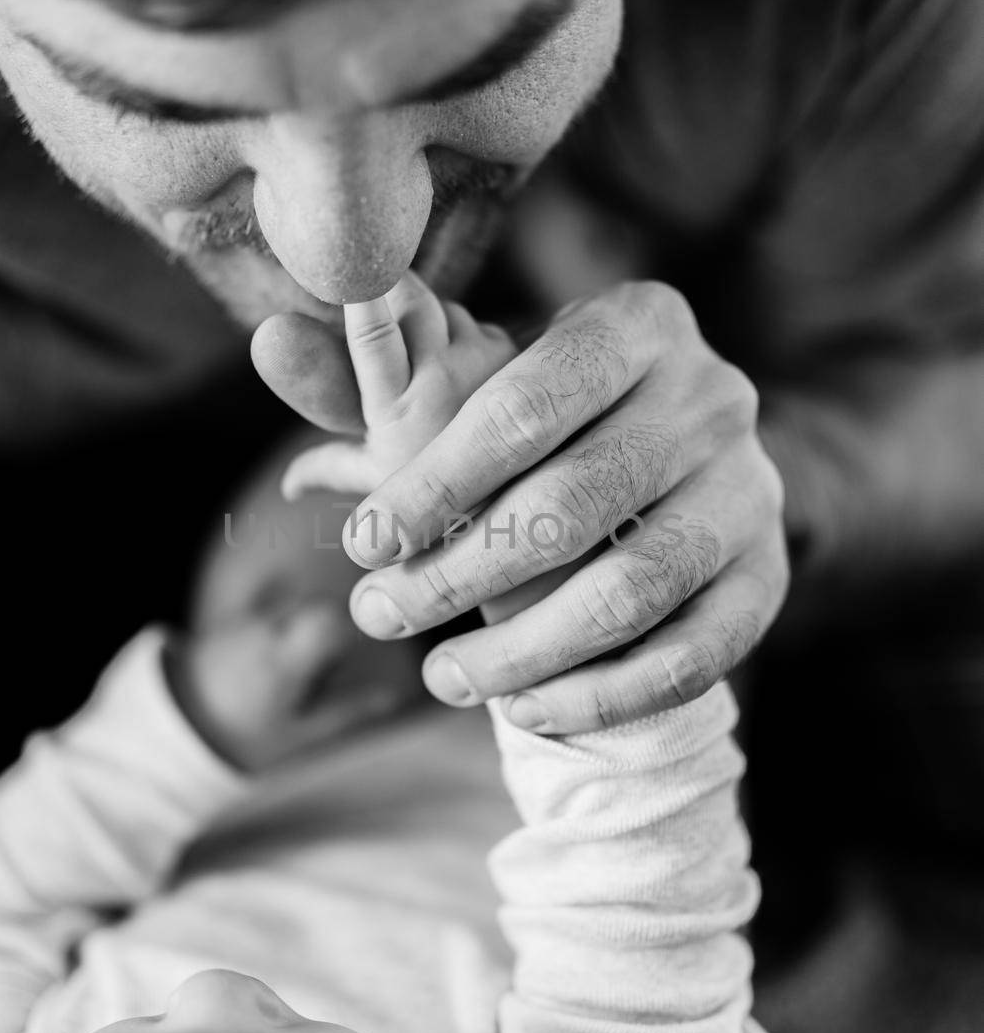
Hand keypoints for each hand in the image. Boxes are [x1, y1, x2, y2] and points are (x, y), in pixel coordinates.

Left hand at [166, 595, 404, 774]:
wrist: (172, 729)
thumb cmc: (242, 736)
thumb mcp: (299, 734)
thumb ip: (347, 711)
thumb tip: (394, 697)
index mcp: (286, 657)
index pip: (332, 618)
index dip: (351, 632)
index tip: (347, 662)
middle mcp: (267, 627)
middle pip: (319, 606)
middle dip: (331, 633)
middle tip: (318, 674)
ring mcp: (248, 617)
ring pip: (297, 605)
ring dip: (305, 630)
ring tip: (289, 673)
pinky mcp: (233, 616)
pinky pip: (273, 605)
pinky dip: (283, 625)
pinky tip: (269, 660)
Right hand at [279, 271, 516, 500]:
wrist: (511, 492)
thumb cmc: (432, 490)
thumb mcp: (375, 479)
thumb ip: (326, 468)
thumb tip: (287, 486)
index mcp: (396, 410)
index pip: (372, 337)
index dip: (359, 295)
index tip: (343, 263)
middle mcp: (442, 383)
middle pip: (413, 301)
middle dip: (391, 281)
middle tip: (376, 275)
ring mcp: (482, 365)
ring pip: (445, 308)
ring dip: (428, 316)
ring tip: (421, 356)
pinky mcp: (510, 355)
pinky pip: (475, 324)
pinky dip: (461, 334)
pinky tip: (461, 370)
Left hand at [336, 281, 788, 733]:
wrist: (670, 475)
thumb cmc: (540, 430)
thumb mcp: (467, 392)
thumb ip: (369, 380)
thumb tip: (264, 346)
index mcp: (640, 322)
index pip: (527, 404)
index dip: (433, 483)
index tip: (360, 546)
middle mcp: (715, 395)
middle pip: (575, 503)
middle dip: (459, 574)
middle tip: (378, 614)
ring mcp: (752, 490)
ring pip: (633, 589)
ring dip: (523, 651)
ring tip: (440, 677)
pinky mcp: (768, 577)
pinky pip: (691, 656)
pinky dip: (600, 695)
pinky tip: (524, 710)